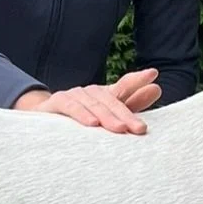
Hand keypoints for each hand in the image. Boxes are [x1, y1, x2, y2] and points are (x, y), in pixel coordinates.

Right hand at [14, 68, 159, 134]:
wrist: (45, 123)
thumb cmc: (82, 119)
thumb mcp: (109, 113)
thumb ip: (132, 103)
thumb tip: (157, 87)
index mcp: (105, 94)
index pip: (123, 87)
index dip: (137, 81)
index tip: (153, 75)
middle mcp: (91, 92)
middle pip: (111, 101)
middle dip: (126, 114)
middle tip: (140, 129)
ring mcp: (74, 95)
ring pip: (93, 105)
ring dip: (106, 117)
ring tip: (120, 129)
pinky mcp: (56, 103)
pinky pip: (70, 108)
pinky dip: (81, 114)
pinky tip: (91, 124)